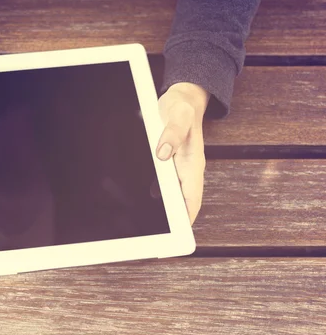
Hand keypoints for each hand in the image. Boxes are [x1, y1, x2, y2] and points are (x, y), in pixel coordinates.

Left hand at [156, 82, 209, 224]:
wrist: (183, 96)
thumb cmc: (181, 106)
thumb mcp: (177, 115)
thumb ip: (172, 134)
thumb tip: (162, 154)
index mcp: (193, 162)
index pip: (192, 198)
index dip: (187, 218)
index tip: (179, 236)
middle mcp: (187, 168)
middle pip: (182, 201)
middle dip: (173, 221)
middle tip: (158, 238)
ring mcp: (178, 166)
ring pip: (171, 194)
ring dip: (163, 209)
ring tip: (146, 224)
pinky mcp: (169, 161)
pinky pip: (163, 183)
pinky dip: (155, 193)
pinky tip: (141, 200)